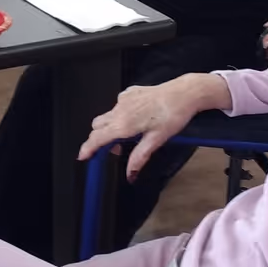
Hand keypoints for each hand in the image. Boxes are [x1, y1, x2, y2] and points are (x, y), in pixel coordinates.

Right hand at [78, 73, 225, 177]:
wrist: (184, 93)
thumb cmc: (173, 114)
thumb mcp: (157, 140)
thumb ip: (139, 157)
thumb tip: (130, 174)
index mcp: (124, 124)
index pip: (97, 138)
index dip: (87, 148)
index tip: (83, 156)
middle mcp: (120, 110)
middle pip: (98, 126)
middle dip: (100, 138)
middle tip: (115, 149)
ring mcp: (123, 99)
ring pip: (107, 116)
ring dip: (111, 127)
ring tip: (130, 135)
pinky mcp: (130, 92)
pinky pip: (118, 106)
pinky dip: (121, 115)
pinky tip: (137, 118)